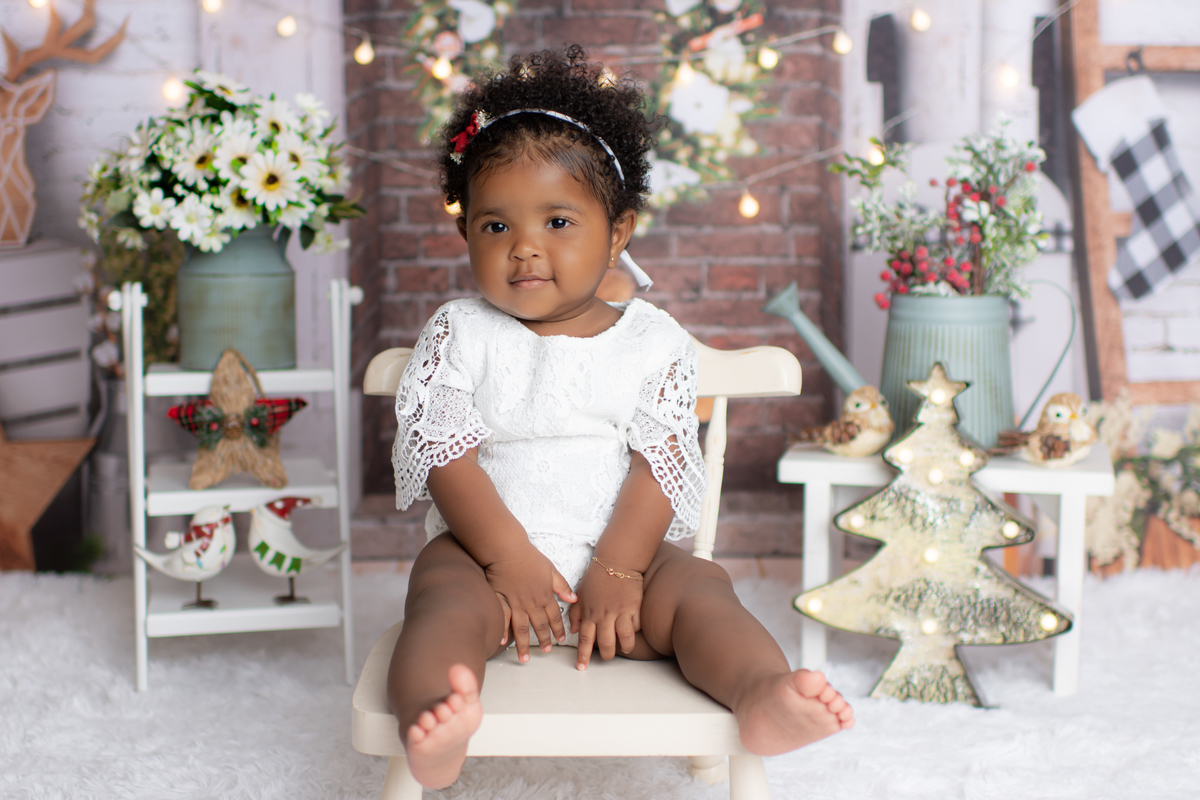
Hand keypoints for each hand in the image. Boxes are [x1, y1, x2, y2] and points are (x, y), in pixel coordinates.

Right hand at [484, 545, 576, 662]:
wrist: (508, 550)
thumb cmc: (529, 558)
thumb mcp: (551, 570)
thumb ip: (561, 586)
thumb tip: (573, 599)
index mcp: (545, 595)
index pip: (554, 616)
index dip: (558, 629)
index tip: (561, 640)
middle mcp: (531, 602)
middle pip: (539, 625)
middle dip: (544, 640)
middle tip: (546, 652)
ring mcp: (516, 603)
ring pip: (522, 627)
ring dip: (524, 644)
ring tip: (525, 658)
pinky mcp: (501, 600)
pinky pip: (503, 618)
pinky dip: (503, 631)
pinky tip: (503, 643)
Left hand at [569, 558, 643, 669]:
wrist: (616, 561)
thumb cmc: (597, 577)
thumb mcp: (581, 594)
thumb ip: (576, 613)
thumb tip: (575, 631)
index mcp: (590, 613)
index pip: (585, 639)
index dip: (583, 656)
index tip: (582, 667)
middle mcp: (604, 615)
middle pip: (606, 644)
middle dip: (606, 655)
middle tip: (607, 657)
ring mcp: (620, 612)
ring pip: (624, 639)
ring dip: (625, 648)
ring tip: (624, 649)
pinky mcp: (634, 608)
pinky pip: (635, 627)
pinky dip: (634, 631)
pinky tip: (633, 631)